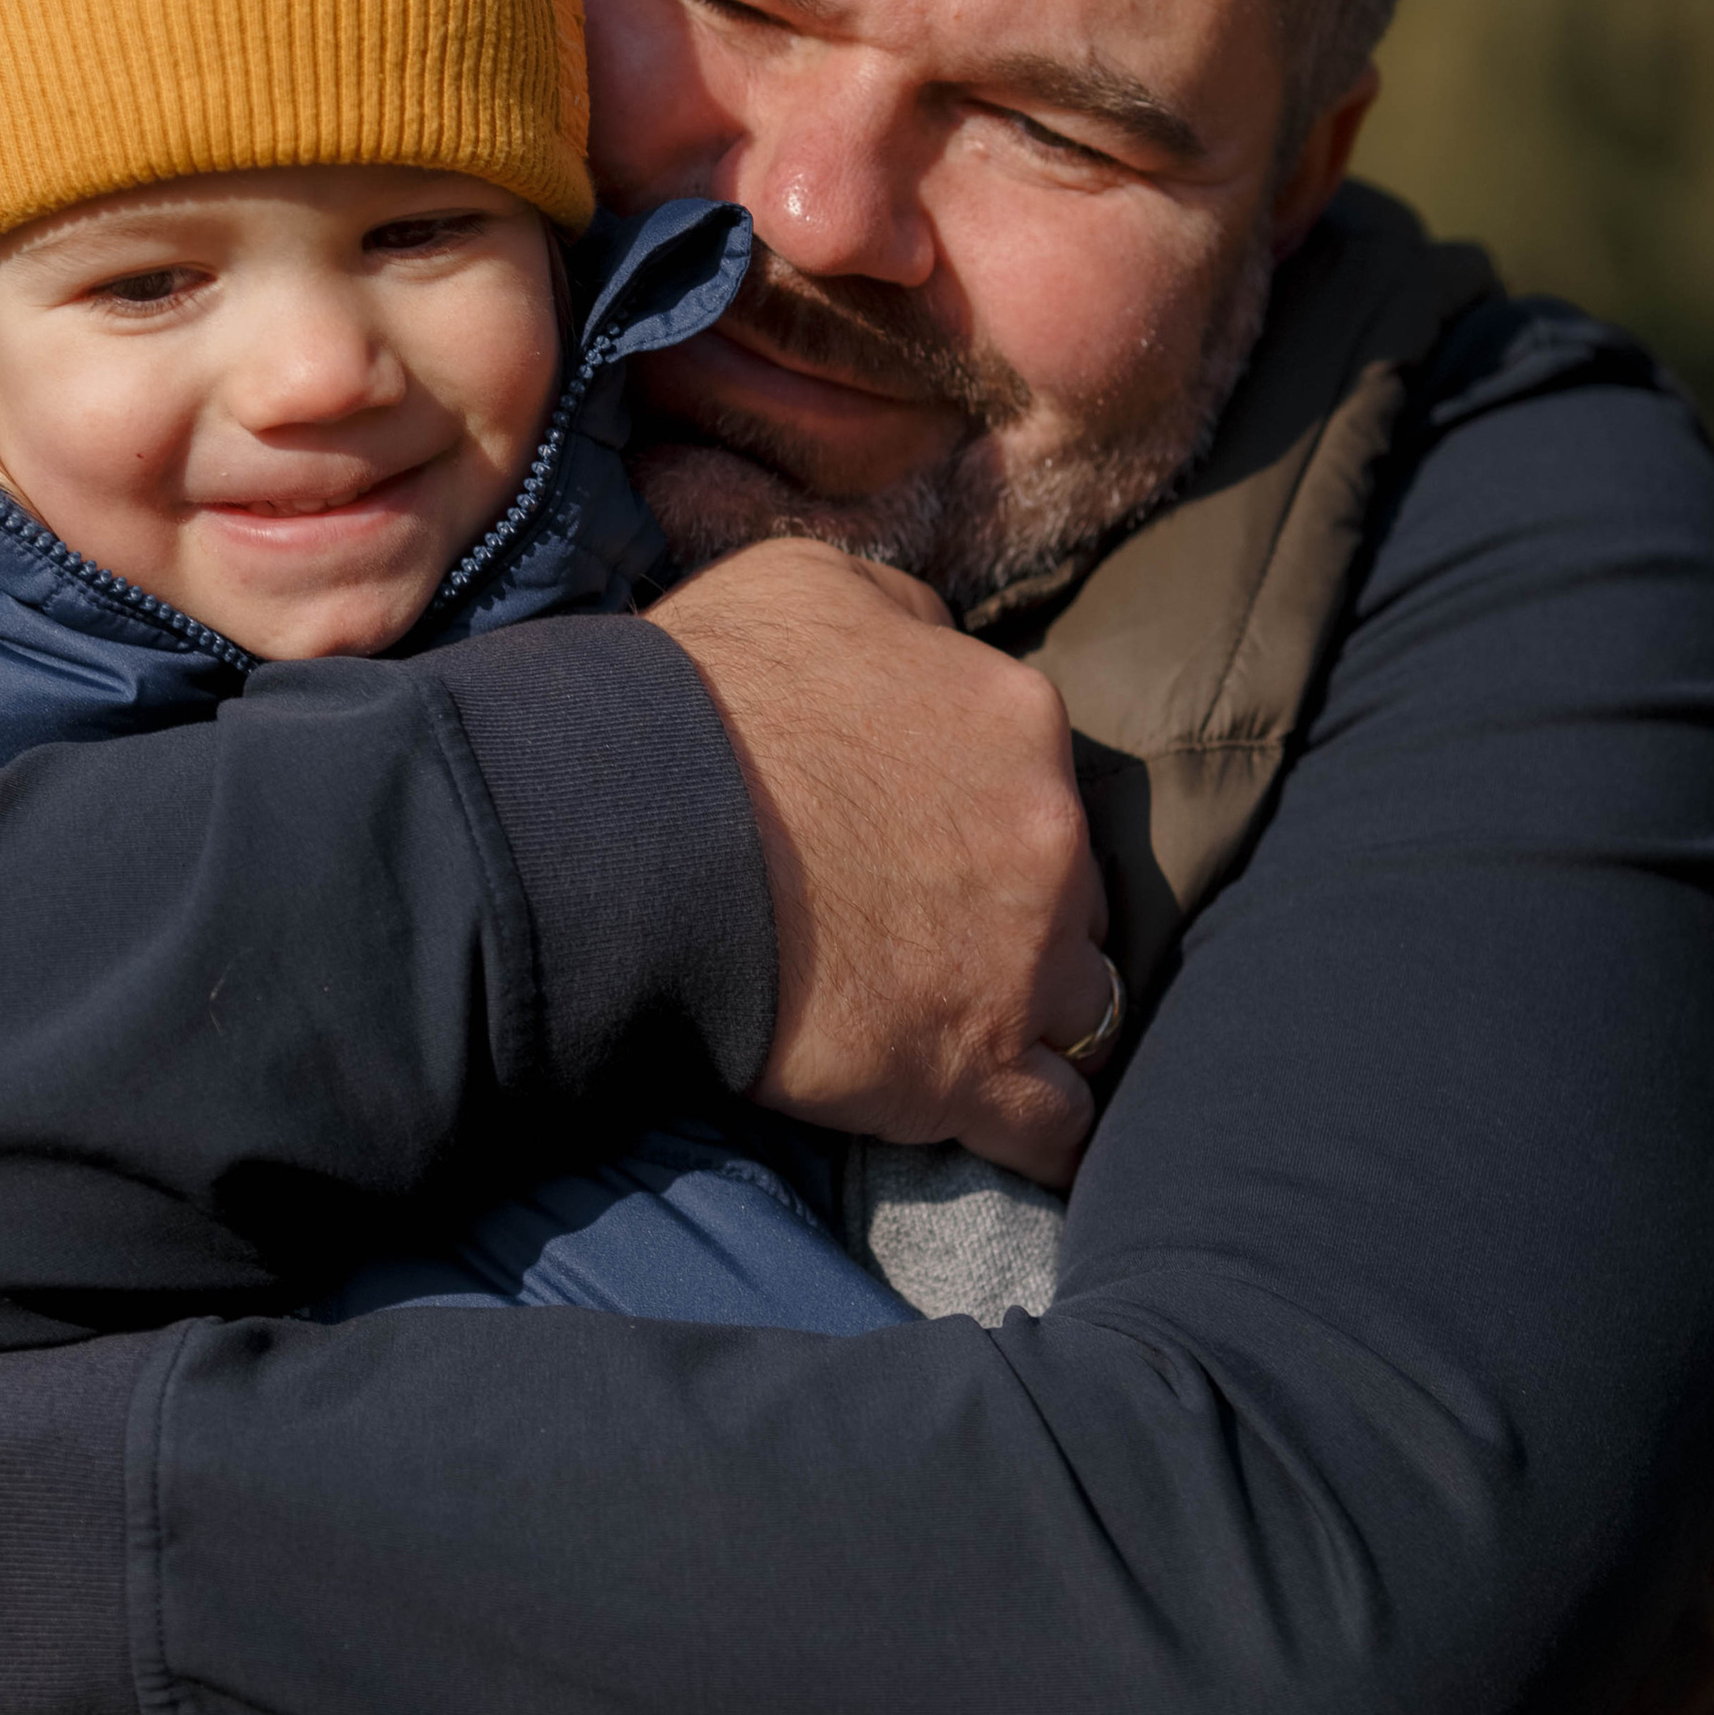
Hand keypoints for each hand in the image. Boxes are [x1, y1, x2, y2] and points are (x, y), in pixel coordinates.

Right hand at [647, 539, 1110, 1184]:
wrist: (629, 833)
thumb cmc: (699, 699)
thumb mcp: (809, 587)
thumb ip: (907, 618)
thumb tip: (938, 647)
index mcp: (1015, 717)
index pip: (1037, 776)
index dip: (982, 812)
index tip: (923, 837)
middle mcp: (1049, 837)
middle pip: (1072, 890)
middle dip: (1018, 910)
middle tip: (926, 927)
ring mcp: (1026, 963)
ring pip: (1084, 1000)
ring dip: (1031, 1010)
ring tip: (956, 1022)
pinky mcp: (975, 1073)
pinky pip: (1057, 1125)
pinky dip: (1040, 1127)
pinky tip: (1011, 1125)